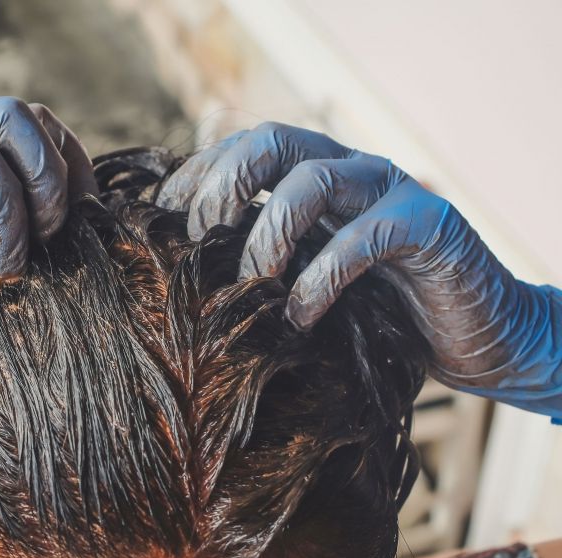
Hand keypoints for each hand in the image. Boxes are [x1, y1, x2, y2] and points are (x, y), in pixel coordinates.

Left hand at [158, 122, 561, 414]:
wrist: (475, 335)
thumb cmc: (376, 314)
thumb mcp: (306, 284)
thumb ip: (263, 267)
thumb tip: (182, 285)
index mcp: (312, 176)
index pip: (244, 150)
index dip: (198, 176)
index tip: (162, 217)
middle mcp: (347, 170)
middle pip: (271, 142)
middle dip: (224, 186)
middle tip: (198, 240)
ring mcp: (389, 190)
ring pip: (314, 178)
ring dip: (268, 232)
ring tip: (251, 282)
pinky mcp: (429, 225)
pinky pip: (365, 235)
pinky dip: (322, 275)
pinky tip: (301, 316)